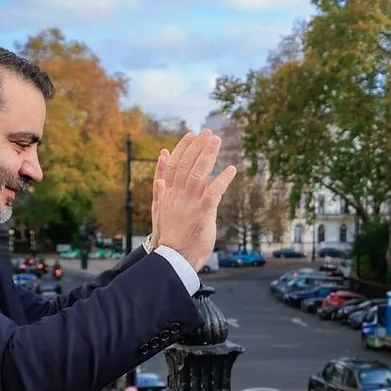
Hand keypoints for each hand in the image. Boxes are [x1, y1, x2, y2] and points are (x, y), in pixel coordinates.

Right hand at [147, 130, 235, 271]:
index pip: (174, 165)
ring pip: (198, 173)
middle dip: (197, 146)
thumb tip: (160, 175)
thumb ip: (160, 190)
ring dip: (208, 155)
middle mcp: (177, 195)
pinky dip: (223, 179)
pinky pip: (214, 192)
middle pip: (186, 164)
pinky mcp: (202, 213)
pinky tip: (231, 169)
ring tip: (216, 140)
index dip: (182, 148)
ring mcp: (189, 203)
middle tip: (208, 132)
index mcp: (167, 194)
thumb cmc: (170, 236)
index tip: (191, 135)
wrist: (172, 258)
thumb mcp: (159, 211)